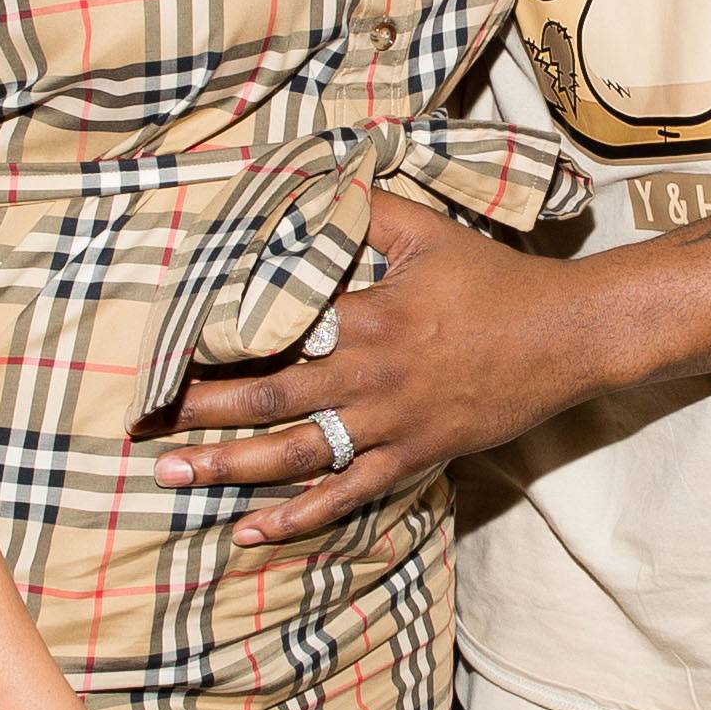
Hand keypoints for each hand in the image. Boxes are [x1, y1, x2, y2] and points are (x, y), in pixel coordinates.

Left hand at [154, 192, 602, 543]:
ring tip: (174, 475)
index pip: (274, 331)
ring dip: (230, 468)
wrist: (567, 337)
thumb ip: (365, 210)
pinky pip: (347, 494)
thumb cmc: (496, 281)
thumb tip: (313, 180)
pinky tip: (252, 529)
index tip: (165, 351)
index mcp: (368, 316)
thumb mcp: (428, 231)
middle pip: (269, 398)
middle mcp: (371, 376)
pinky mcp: (413, 457)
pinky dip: (298, 516)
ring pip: (297, 454)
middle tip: (143, 425)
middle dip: (202, 413)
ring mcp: (392, 425)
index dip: (217, 343)